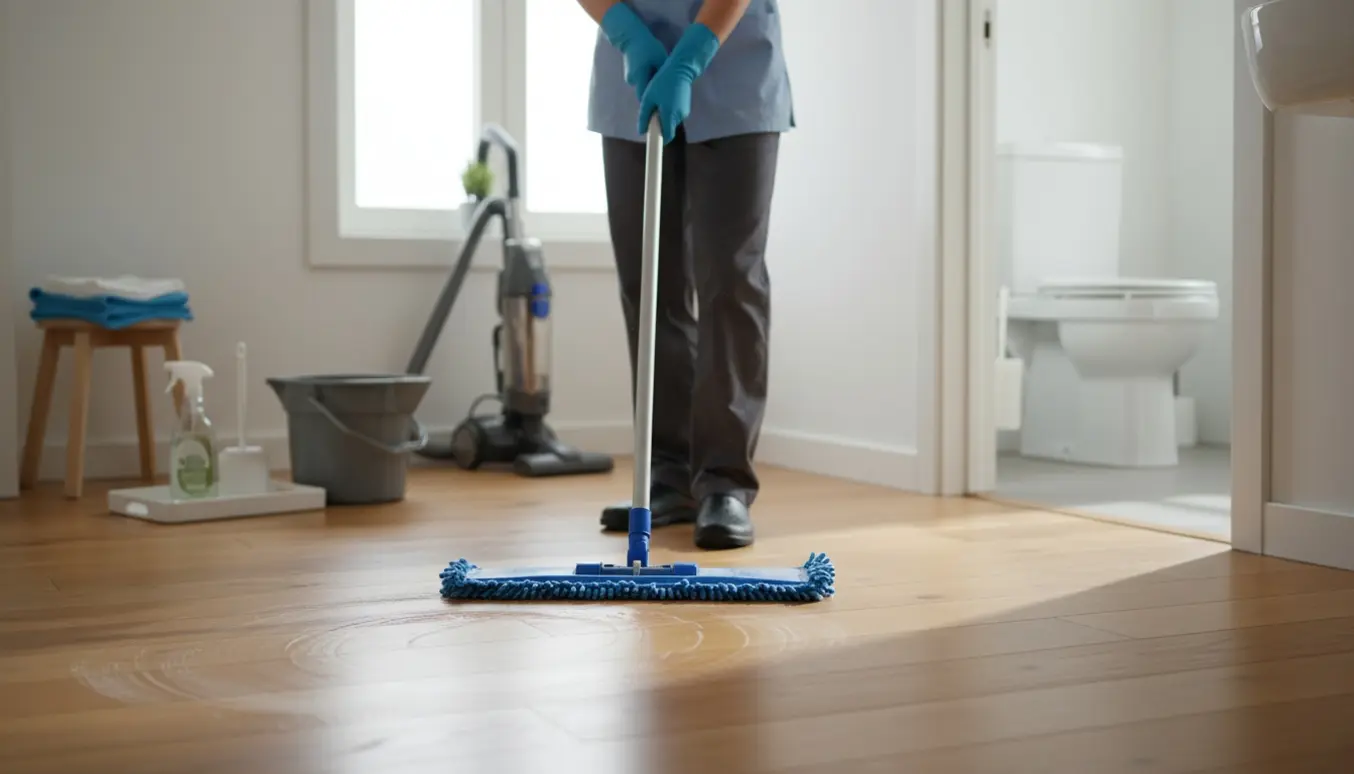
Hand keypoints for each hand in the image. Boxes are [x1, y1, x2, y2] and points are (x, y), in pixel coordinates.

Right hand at [600, 3, 667, 99]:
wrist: (632, 37)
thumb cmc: (648, 47)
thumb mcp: (660, 59)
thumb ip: (664, 74)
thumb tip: (672, 86)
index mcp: (640, 76)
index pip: (645, 98)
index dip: (652, 104)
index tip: (661, 106)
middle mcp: (632, 80)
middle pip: (643, 94)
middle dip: (652, 96)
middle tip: (664, 97)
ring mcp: (629, 78)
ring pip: (642, 87)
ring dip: (650, 87)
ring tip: (660, 84)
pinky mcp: (629, 74)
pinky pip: (640, 82)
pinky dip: (646, 81)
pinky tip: (653, 77)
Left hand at [636, 23, 719, 142]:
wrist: (681, 68)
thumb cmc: (662, 82)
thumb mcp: (648, 98)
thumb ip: (644, 116)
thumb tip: (641, 130)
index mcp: (670, 116)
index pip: (666, 137)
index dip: (659, 141)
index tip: (653, 144)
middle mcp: (679, 116)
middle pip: (667, 129)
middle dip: (659, 124)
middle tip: (651, 111)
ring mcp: (684, 111)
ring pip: (670, 120)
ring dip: (663, 115)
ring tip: (658, 100)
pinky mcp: (685, 106)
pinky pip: (674, 113)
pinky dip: (669, 110)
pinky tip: (666, 96)